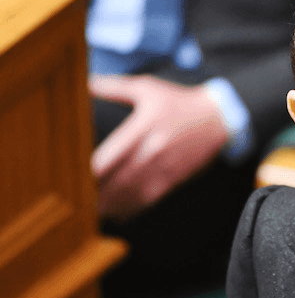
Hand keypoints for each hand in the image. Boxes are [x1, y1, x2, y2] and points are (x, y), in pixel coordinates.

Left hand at [90, 74, 229, 220]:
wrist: (217, 118)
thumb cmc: (179, 102)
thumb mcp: (148, 88)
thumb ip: (114, 87)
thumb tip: (86, 83)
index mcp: (144, 126)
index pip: (111, 155)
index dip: (91, 171)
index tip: (73, 179)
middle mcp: (154, 149)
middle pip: (119, 178)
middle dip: (97, 193)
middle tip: (77, 203)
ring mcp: (165, 166)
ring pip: (133, 192)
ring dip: (112, 205)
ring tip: (93, 212)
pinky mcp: (174, 177)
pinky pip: (151, 198)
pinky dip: (133, 208)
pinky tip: (119, 214)